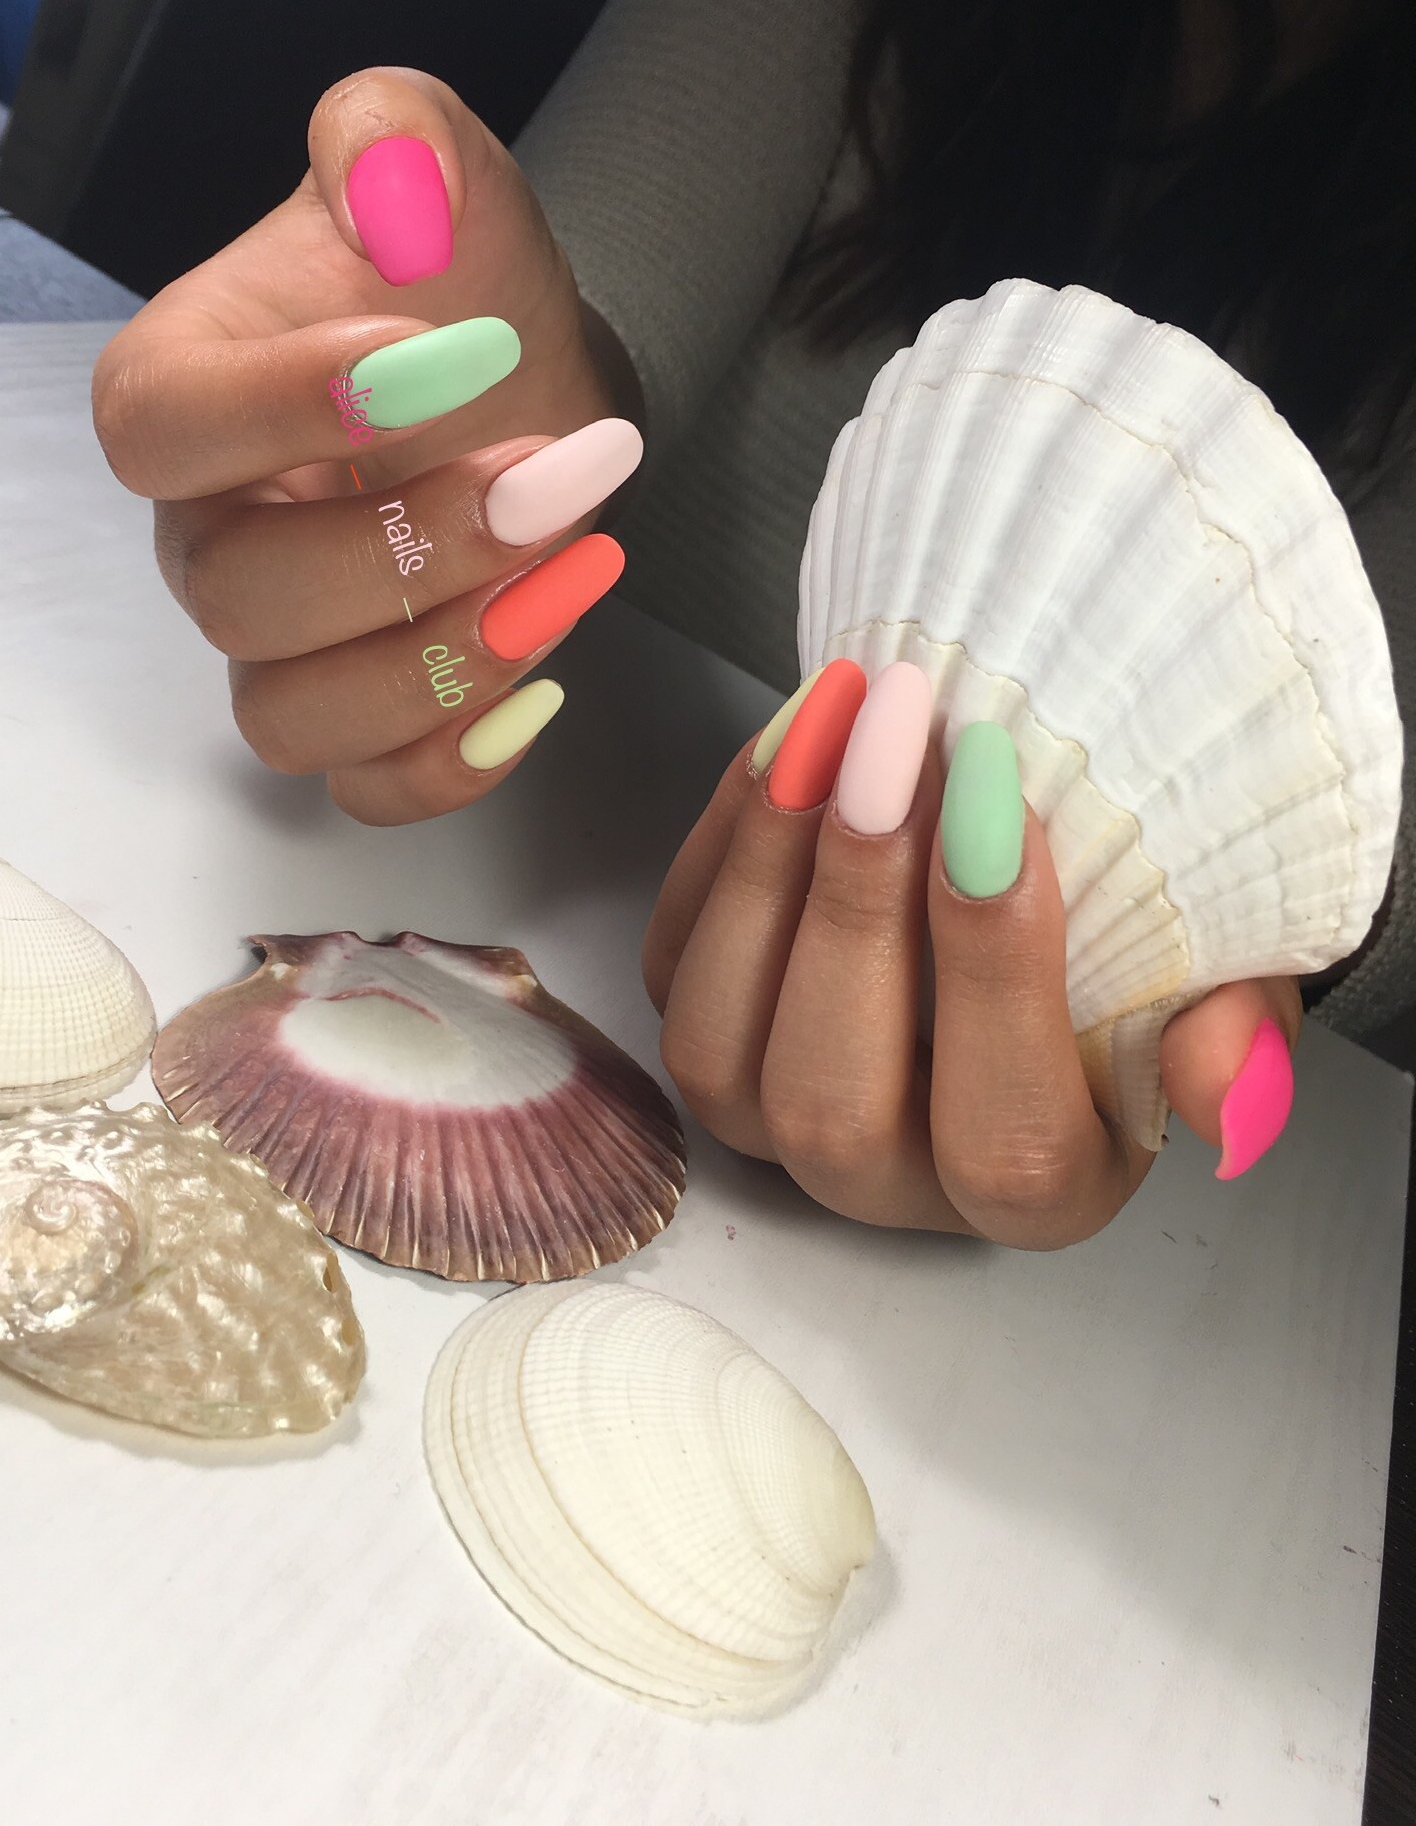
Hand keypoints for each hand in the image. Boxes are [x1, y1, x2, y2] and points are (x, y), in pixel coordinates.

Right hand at [92, 68, 641, 822]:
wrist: (526, 375)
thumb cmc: (451, 277)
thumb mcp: (432, 168)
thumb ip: (395, 139)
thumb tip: (381, 170)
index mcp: (181, 395)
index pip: (159, 429)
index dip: (285, 407)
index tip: (443, 354)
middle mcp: (208, 535)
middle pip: (236, 596)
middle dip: (403, 549)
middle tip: (546, 472)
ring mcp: (278, 645)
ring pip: (288, 717)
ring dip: (436, 666)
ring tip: (570, 571)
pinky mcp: (361, 714)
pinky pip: (366, 792)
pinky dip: (450, 765)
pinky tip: (544, 687)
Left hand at [643, 663, 1303, 1247]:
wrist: (1031, 869)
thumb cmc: (1133, 937)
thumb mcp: (1223, 977)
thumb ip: (1232, 1034)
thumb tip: (1221, 1091)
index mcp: (1037, 1188)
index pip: (1006, 1139)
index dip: (995, 976)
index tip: (1009, 804)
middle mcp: (890, 1180)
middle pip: (834, 1101)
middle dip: (859, 906)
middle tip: (903, 737)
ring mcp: (775, 1116)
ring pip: (721, 1044)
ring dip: (770, 864)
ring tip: (838, 718)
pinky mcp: (707, 1033)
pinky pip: (674, 958)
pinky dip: (721, 841)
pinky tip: (791, 739)